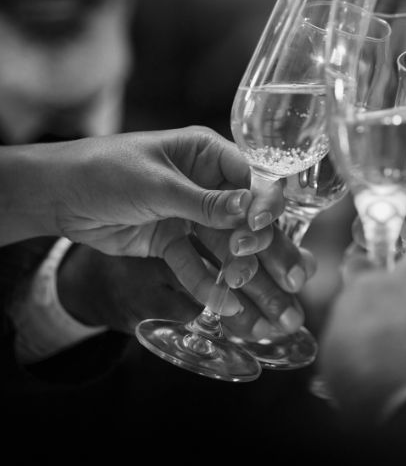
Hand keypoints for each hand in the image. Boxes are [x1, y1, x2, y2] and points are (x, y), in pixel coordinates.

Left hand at [6, 127, 287, 290]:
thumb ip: (204, 202)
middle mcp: (207, 185)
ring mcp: (191, 215)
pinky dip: (208, 285)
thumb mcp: (156, 183)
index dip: (265, 207)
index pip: (253, 181)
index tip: (262, 232)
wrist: (55, 194)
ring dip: (246, 278)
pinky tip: (226, 307)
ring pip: (227, 248)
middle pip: (248, 220)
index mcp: (208, 155)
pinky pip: (196, 265)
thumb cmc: (104, 169)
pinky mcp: (172, 241)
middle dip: (270, 253)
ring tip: (267, 310)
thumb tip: (250, 211)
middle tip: (290, 282)